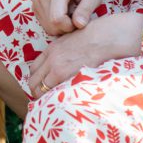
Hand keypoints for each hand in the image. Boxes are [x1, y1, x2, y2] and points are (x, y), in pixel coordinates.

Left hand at [27, 12, 142, 98]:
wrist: (109, 36)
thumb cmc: (96, 38)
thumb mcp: (73, 40)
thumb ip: (64, 52)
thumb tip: (64, 64)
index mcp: (52, 49)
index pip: (33, 70)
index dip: (37, 81)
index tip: (42, 88)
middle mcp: (52, 59)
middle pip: (33, 82)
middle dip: (38, 92)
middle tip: (46, 101)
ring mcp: (59, 68)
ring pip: (41, 90)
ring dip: (45, 98)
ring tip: (54, 106)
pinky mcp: (70, 77)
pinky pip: (55, 93)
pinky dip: (56, 100)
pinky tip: (64, 104)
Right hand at [32, 0, 105, 35]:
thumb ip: (86, 10)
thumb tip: (79, 25)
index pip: (57, 19)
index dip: (70, 26)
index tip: (81, 20)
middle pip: (51, 24)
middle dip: (67, 27)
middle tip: (78, 17)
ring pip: (47, 26)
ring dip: (61, 26)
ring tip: (72, 13)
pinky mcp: (35, 2)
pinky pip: (44, 23)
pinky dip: (55, 23)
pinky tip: (64, 13)